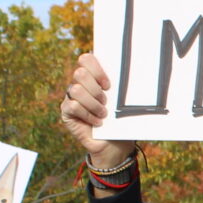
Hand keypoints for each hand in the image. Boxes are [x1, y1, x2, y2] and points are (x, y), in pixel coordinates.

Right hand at [62, 52, 137, 173]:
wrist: (114, 143)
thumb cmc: (120, 120)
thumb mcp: (124, 101)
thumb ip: (121, 86)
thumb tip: (136, 71)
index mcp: (93, 76)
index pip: (86, 59)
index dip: (97, 69)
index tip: (109, 85)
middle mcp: (80, 84)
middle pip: (80, 73)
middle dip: (96, 89)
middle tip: (106, 102)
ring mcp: (71, 97)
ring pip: (76, 89)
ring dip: (93, 104)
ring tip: (104, 114)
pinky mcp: (66, 111)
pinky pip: (73, 106)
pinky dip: (88, 115)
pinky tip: (98, 122)